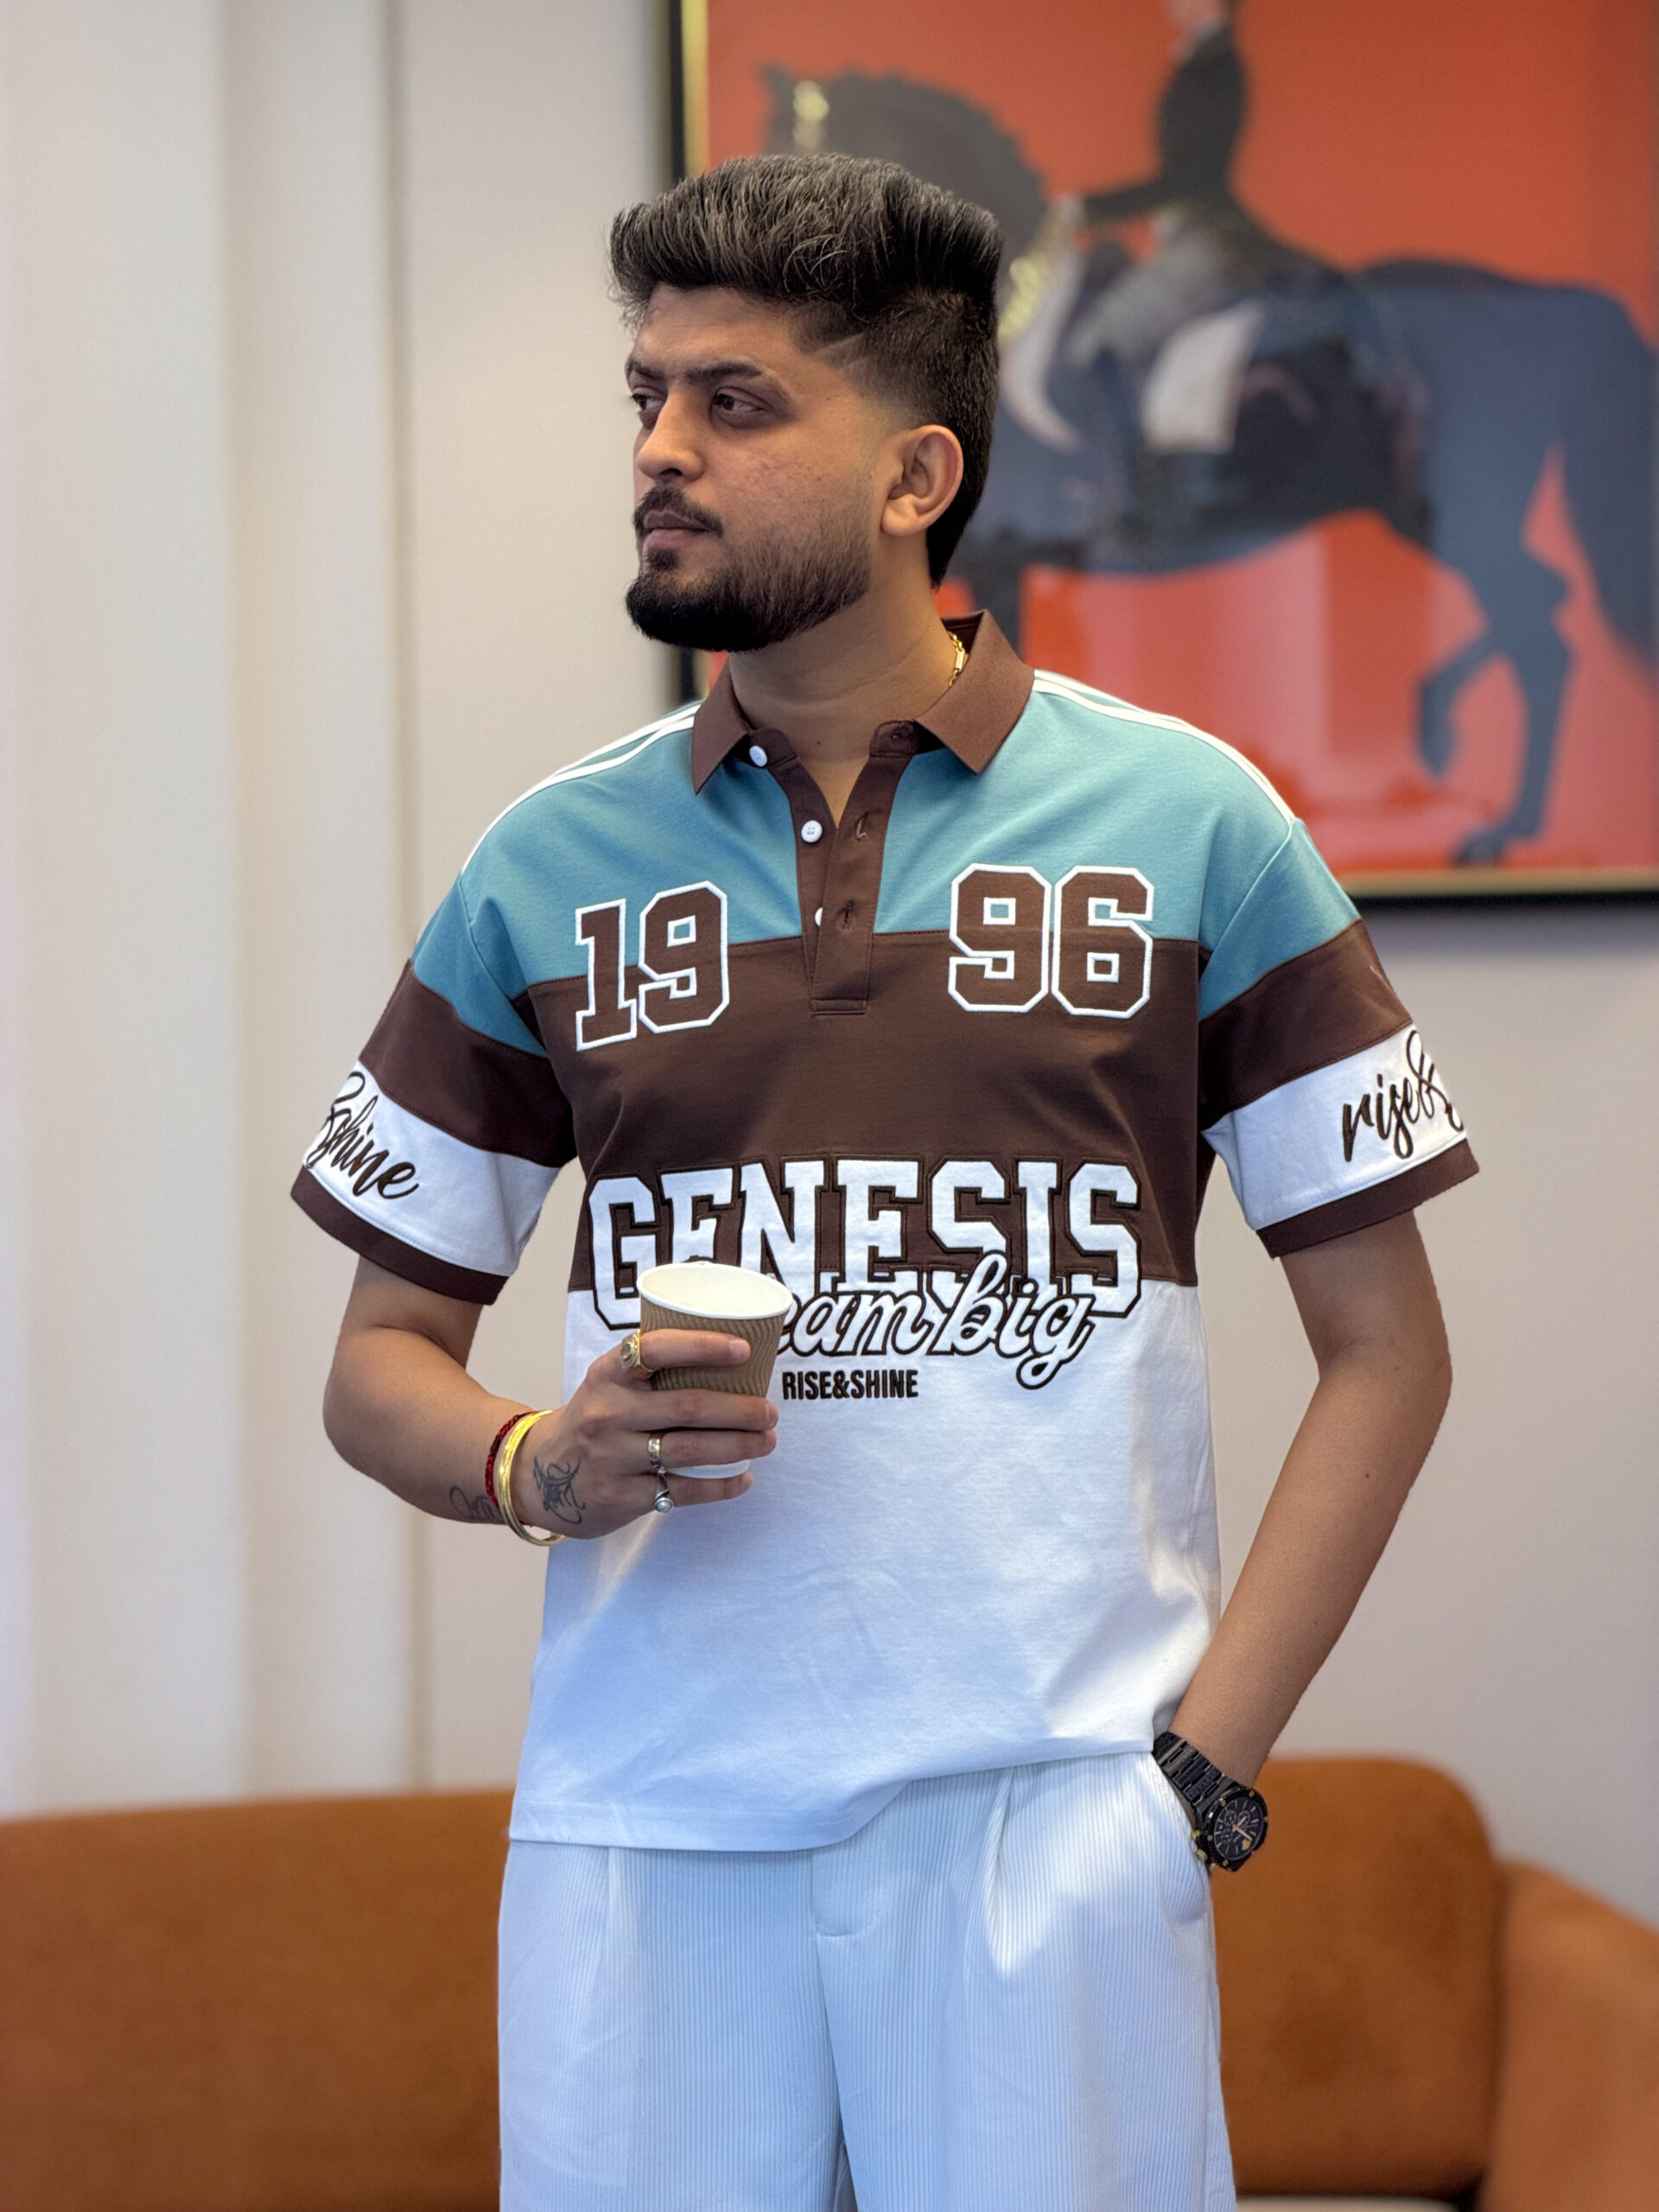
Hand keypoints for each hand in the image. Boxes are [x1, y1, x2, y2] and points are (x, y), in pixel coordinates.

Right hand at [507, 1330, 777, 1539]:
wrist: (539, 1474)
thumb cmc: (595, 1417)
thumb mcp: (608, 1383)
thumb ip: (652, 1368)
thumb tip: (732, 1353)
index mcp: (608, 1375)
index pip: (654, 1349)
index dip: (702, 1346)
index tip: (743, 1349)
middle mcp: (608, 1413)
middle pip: (686, 1407)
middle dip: (739, 1410)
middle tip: (770, 1411)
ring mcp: (613, 1458)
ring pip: (689, 1451)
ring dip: (738, 1446)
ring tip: (767, 1441)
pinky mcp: (621, 1497)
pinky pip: (682, 1491)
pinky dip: (720, 1486)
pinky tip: (743, 1478)